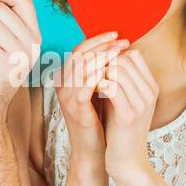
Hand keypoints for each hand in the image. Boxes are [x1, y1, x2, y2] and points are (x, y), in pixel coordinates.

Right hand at [55, 32, 128, 162]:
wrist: (93, 150)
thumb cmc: (98, 119)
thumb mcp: (98, 90)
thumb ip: (100, 71)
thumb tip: (117, 47)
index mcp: (66, 78)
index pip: (79, 49)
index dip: (98, 40)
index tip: (119, 35)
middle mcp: (62, 85)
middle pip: (79, 54)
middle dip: (103, 45)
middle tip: (124, 41)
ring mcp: (66, 97)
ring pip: (81, 67)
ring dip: (103, 56)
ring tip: (122, 52)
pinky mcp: (75, 109)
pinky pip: (84, 87)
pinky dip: (98, 76)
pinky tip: (114, 70)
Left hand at [97, 49, 158, 180]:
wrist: (128, 161)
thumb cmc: (120, 129)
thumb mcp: (122, 100)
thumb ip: (117, 81)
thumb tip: (102, 59)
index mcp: (151, 87)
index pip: (134, 55)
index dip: (113, 55)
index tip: (97, 64)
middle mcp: (150, 92)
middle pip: (125, 59)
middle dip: (103, 61)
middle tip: (88, 71)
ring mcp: (141, 103)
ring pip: (117, 70)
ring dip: (98, 71)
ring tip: (87, 80)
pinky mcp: (129, 115)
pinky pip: (111, 87)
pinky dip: (97, 84)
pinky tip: (89, 90)